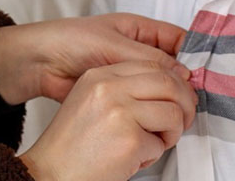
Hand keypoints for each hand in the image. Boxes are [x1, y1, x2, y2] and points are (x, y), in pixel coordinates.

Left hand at [0, 13, 187, 104]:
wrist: (38, 63)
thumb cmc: (70, 41)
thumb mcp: (113, 45)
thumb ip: (148, 58)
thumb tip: (183, 73)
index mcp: (139, 30)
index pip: (177, 39)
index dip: (195, 53)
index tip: (208, 72)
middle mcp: (138, 51)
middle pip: (174, 66)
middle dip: (186, 81)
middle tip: (196, 98)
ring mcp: (130, 74)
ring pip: (161, 86)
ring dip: (171, 98)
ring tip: (183, 111)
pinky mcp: (122, 93)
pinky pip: (145, 101)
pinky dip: (155, 109)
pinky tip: (163, 118)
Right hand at [19, 60, 196, 180]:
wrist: (50, 173)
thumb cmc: (71, 146)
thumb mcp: (90, 101)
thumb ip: (122, 89)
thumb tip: (167, 89)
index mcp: (99, 76)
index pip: (151, 65)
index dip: (173, 82)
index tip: (178, 97)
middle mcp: (108, 88)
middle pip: (168, 83)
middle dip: (184, 105)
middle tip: (181, 121)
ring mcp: (119, 112)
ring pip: (172, 113)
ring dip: (171, 133)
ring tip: (151, 144)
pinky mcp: (129, 140)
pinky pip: (160, 145)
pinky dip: (152, 157)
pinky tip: (131, 160)